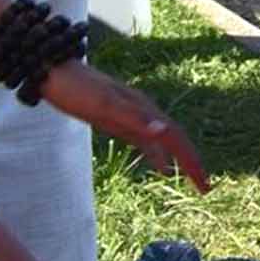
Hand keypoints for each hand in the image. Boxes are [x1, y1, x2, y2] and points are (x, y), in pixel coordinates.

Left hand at [36, 62, 207, 191]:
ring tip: (192, 180)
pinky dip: (159, 156)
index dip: (191, 161)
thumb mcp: (103, 106)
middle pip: (176, 140)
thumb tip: (164, 131)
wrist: (54, 72)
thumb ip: (134, 118)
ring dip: (180, 160)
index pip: (177, 139)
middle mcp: (145, 112)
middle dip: (192, 164)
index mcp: (145, 110)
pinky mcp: (120, 122)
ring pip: (165, 142)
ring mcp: (133, 117)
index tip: (204, 184)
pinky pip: (148, 142)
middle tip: (205, 188)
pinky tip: (161, 168)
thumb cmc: (77, 91)